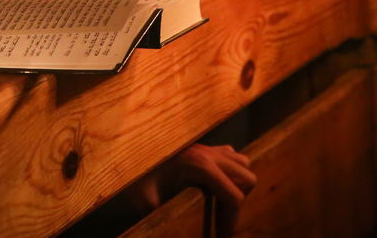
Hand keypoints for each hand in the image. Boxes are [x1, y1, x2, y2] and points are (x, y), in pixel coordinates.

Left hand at [127, 143, 256, 236]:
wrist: (129, 148)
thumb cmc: (136, 173)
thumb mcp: (145, 199)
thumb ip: (161, 215)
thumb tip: (171, 233)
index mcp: (201, 166)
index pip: (234, 196)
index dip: (231, 222)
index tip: (222, 236)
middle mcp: (209, 154)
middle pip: (247, 179)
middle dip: (237, 204)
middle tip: (221, 222)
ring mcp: (208, 147)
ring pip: (243, 164)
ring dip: (238, 185)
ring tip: (219, 203)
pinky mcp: (203, 147)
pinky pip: (230, 156)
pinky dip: (230, 172)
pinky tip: (213, 186)